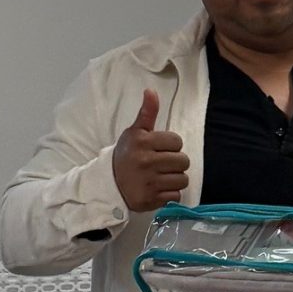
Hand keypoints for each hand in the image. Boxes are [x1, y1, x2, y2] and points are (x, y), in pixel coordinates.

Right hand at [111, 88, 189, 213]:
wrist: (109, 183)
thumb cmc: (126, 155)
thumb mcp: (134, 132)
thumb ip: (147, 113)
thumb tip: (151, 91)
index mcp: (143, 142)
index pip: (177, 142)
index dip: (172, 146)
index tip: (160, 149)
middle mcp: (146, 161)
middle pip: (183, 161)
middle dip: (176, 163)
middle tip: (162, 164)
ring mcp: (149, 182)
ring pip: (182, 179)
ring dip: (175, 179)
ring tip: (162, 177)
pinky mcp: (151, 199)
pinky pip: (176, 195)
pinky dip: (170, 194)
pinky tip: (159, 188)